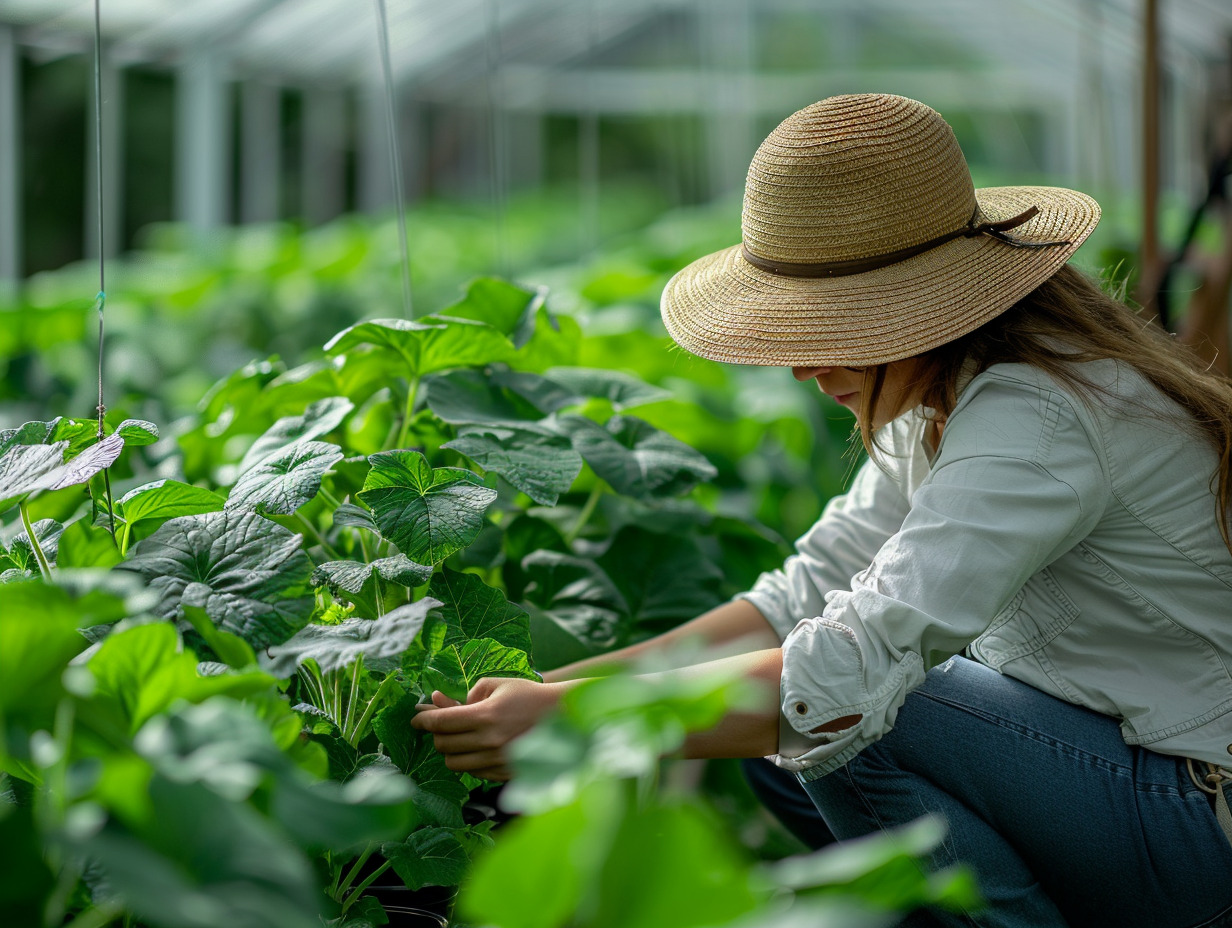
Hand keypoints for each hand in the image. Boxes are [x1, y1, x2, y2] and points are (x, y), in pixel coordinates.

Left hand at [410, 677, 564, 780]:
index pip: (442, 723)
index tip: (416, 718)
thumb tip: (440, 702)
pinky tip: (477, 748)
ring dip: (450, 750)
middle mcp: (490, 741)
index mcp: (486, 715)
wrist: (563, 717)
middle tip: (439, 725)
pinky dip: (469, 761)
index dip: (423, 720)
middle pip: (444, 745)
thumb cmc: (529, 695)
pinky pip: (473, 772)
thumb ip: (468, 694)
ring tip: (457, 738)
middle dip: (436, 734)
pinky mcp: (504, 773)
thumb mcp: (497, 684)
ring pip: (455, 764)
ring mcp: (497, 760)